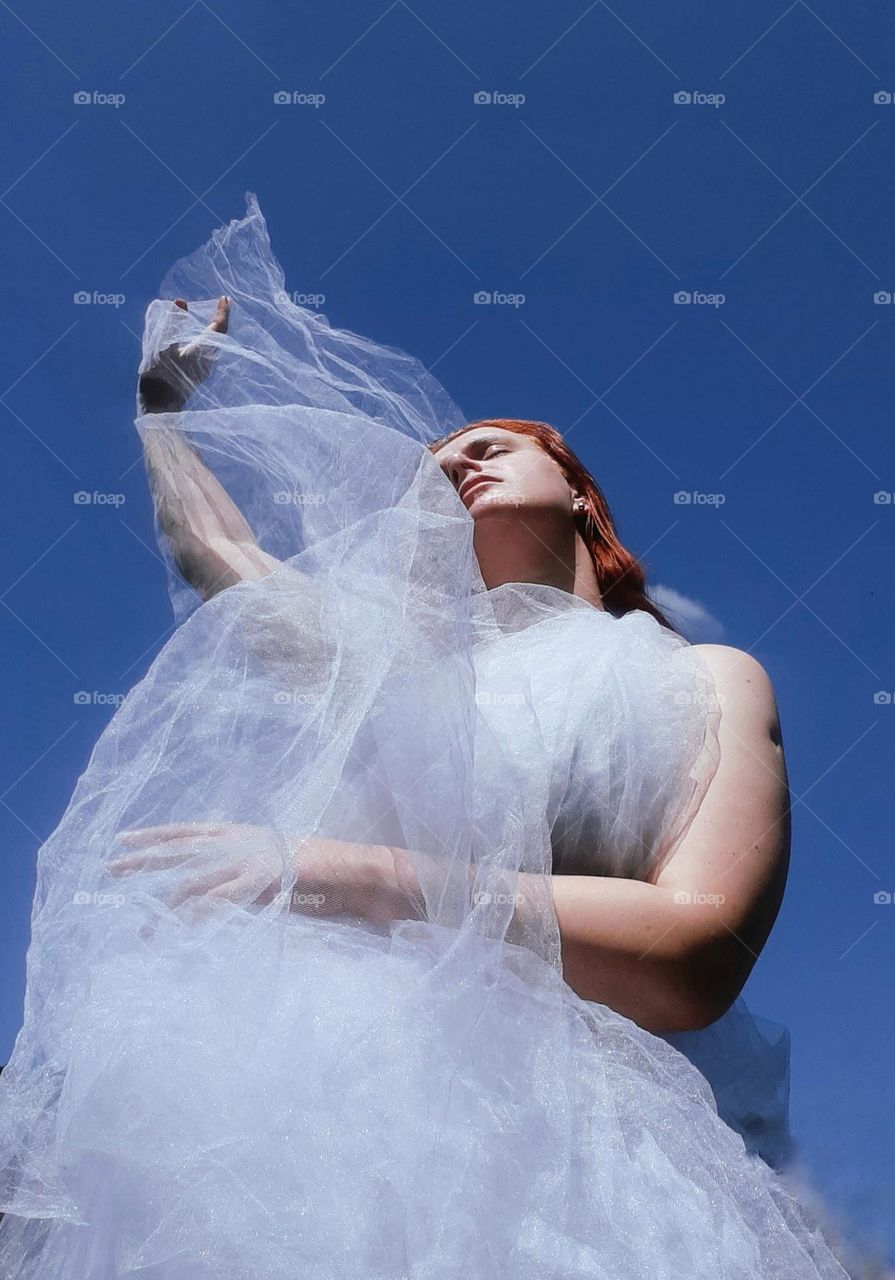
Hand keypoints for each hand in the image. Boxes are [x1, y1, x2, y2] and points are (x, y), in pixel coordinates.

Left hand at [106, 821, 425, 924]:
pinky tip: (182, 928)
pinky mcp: (262, 879)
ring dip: (167, 906)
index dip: (157, 835)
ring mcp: (251, 858)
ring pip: (196, 880)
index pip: (190, 830)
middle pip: (182, 849)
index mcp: (244, 832)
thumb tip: (217, 890)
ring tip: (143, 926)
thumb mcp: (275, 868)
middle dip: (145, 860)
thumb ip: (246, 874)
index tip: (125, 838)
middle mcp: (242, 840)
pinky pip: (222, 899)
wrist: (357, 872)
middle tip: (110, 868)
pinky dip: (200, 914)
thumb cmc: (323, 872)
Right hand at [137, 295, 229, 413]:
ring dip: (215, 328)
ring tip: (213, 316)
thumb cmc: (160, 376)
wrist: (161, 407)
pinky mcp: (198, 373)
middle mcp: (208, 359)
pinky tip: (200, 335)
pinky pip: (208, 350)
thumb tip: (181, 302)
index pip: (219, 327)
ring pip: (215, 343)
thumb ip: (170, 323)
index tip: (224, 298)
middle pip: (220, 334)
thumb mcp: (162, 346)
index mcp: (202, 350)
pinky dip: (207, 338)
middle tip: (222, 303)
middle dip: (220, 318)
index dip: (222, 312)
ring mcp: (205, 368)